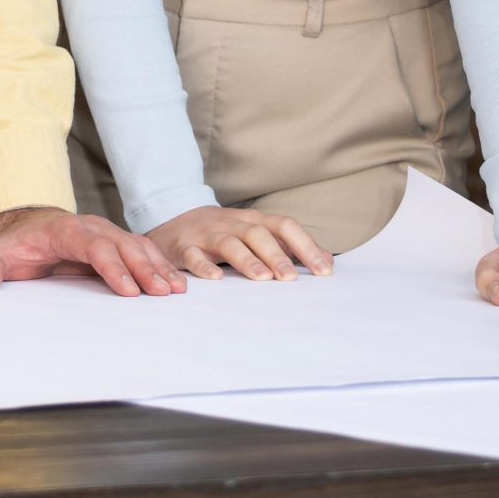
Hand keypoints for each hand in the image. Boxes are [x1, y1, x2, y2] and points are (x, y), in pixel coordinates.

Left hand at [0, 207, 186, 297]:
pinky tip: (176, 284)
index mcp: (68, 231)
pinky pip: (144, 253)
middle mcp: (94, 229)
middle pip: (123, 246)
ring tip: (175, 290)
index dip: (112, 266)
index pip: (94, 246)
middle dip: (144, 269)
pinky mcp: (118, 245)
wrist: (32, 224)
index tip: (128, 290)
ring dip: (158, 268)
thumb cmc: (20, 244)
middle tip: (162, 293)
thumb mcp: (0, 253)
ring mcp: (109, 235)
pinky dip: (160, 266)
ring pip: (138, 247)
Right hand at [148, 205, 333, 280]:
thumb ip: (289, 247)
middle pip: (257, 234)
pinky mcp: (184, 247)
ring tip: (262, 278)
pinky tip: (216, 279)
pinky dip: (204, 267)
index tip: (324, 272)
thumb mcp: (255, 233)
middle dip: (276, 255)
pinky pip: (193, 255)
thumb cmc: (223, 232)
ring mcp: (207, 234)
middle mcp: (232, 224)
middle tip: (291, 278)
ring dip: (246, 260)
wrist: (172, 218)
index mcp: (253, 220)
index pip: (284, 226)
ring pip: (228, 243)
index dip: (305, 246)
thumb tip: (326, 263)